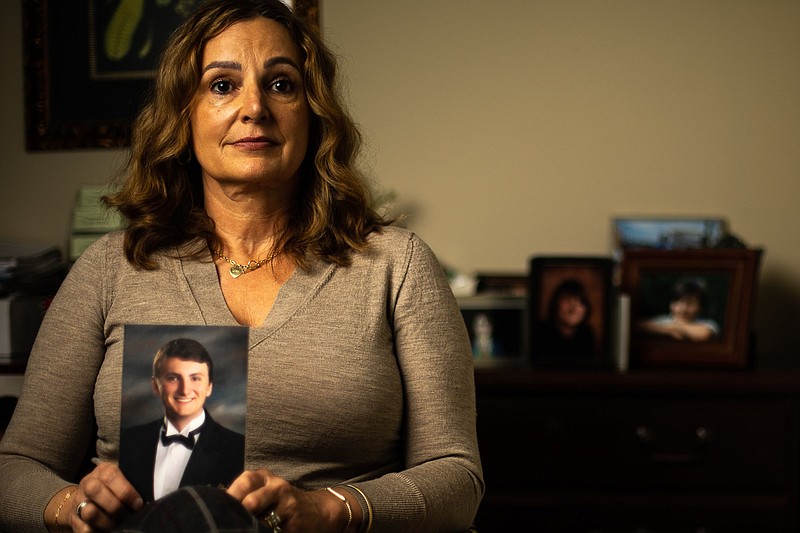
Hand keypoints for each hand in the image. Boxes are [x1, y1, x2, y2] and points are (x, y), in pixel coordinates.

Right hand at [69, 462, 142, 531]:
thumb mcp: (122, 479)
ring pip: (90, 512)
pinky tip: (109, 530)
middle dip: (115, 506)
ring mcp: (78, 502)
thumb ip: (132, 481)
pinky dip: (97, 532)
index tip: (138, 504)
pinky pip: (84, 529)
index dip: (126, 491)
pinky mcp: (73, 519)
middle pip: (96, 491)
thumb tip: (149, 492)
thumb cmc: (114, 488)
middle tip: (128, 515)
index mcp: (102, 471)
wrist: (86, 497)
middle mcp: (87, 484)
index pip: (110, 476)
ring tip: (120, 525)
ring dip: (108, 522)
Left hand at [226, 469, 354, 532]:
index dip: (230, 498)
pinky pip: (273, 531)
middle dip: (239, 515)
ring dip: (251, 527)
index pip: (243, 483)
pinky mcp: (294, 523)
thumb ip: (244, 495)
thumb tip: (219, 508)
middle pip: (251, 502)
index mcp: (263, 477)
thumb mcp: (264, 490)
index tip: (219, 510)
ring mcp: (287, 504)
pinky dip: (264, 532)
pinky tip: (262, 532)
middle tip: (228, 524)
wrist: (317, 511)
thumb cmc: (282, 502)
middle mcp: (276, 487)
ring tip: (245, 529)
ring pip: (262, 521)